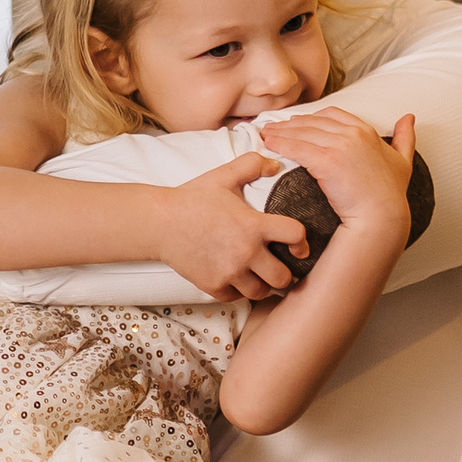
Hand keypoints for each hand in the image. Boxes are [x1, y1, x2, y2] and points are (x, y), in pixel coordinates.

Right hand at [156, 152, 313, 299]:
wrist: (159, 222)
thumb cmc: (192, 198)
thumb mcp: (224, 176)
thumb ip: (252, 164)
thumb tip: (275, 164)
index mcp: (253, 226)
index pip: (295, 236)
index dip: (302, 242)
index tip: (298, 246)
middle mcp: (245, 252)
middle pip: (283, 277)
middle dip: (286, 273)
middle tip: (281, 267)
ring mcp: (229, 272)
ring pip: (261, 292)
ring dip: (264, 285)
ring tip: (261, 276)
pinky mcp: (213, 285)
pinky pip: (237, 298)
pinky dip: (239, 291)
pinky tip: (237, 279)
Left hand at [261, 111, 416, 238]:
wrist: (383, 217)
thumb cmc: (391, 195)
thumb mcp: (403, 161)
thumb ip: (405, 138)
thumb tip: (409, 117)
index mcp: (366, 131)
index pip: (333, 115)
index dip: (312, 118)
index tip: (298, 122)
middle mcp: (353, 133)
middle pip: (313, 122)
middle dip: (290, 123)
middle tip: (273, 127)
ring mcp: (340, 145)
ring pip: (302, 132)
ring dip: (280, 131)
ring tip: (265, 134)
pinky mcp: (326, 160)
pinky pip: (296, 147)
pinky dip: (279, 143)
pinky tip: (267, 144)